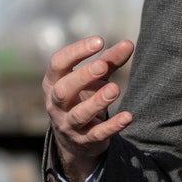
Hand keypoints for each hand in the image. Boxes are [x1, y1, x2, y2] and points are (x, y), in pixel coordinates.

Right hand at [43, 36, 134, 181]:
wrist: (75, 140)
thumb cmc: (82, 98)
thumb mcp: (93, 78)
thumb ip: (109, 61)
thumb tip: (128, 43)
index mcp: (53, 82)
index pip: (58, 63)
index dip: (76, 51)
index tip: (99, 41)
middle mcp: (56, 104)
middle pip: (63, 90)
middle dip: (82, 77)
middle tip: (102, 65)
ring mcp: (68, 124)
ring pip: (79, 115)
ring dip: (97, 102)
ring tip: (115, 89)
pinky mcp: (84, 141)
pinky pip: (97, 134)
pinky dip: (112, 126)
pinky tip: (128, 117)